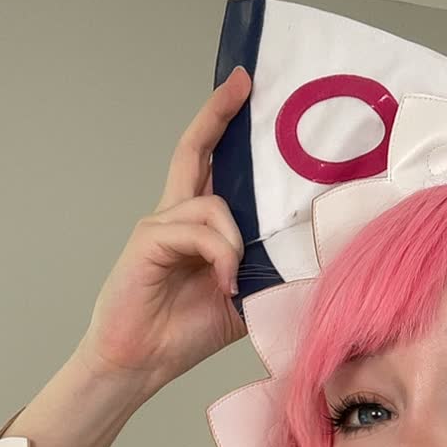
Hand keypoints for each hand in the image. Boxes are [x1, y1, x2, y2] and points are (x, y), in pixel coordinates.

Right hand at [76, 66, 251, 393]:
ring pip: (214, 206)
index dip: (222, 124)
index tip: (244, 87)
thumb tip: (307, 255)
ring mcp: (159, 225)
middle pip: (194, 152)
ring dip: (235, 244)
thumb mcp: (242, 298)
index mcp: (196, 226)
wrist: (139, 363)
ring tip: (234, 283)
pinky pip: (197, 232)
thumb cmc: (184, 333)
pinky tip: (224, 286)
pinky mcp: (148, 240)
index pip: (208, 163)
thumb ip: (263, 269)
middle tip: (244, 83)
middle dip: (219, 115)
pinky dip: (220, 257)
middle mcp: (175, 215)